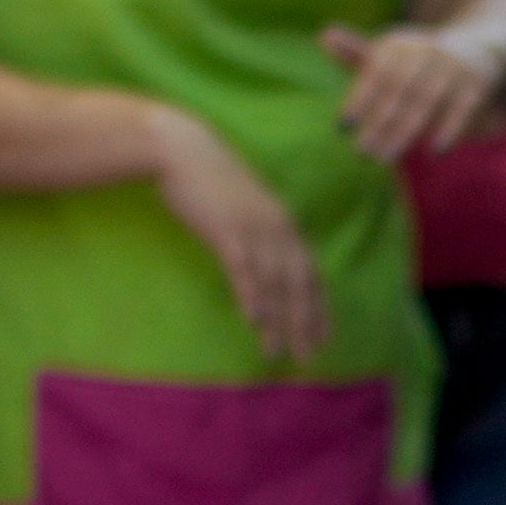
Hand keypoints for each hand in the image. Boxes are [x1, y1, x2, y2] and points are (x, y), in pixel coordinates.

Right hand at [149, 100, 335, 364]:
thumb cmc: (210, 178)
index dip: (318, 306)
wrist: (182, 148)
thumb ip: (261, 230)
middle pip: (299, 283)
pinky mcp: (226, 229)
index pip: (310, 272)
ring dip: (278, 320)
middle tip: (308, 356)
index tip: (323, 336)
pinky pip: (244, 269)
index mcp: (284, 222)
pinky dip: (252, 295)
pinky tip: (255, 320)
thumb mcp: (246, 205)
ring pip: (274, 282)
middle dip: (305, 322)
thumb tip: (267, 260)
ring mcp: (254, 228)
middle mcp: (277, 227)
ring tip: (277, 352)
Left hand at [321, 11, 505, 160]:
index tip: (343, 127)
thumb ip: (358, 54)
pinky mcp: (478, 84)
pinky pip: (462, 108)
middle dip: (379, 122)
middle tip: (362, 152)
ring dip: (404, 131)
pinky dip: (450, 128)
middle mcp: (426, 51)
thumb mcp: (392, 56)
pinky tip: (434, 152)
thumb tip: (325, 36)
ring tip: (385, 157)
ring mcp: (454, 67)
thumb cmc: (422, 63)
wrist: (481, 53)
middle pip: (399, 90)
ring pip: (425, 102)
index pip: (376, 73)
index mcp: (400, 45)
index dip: (360, 100)